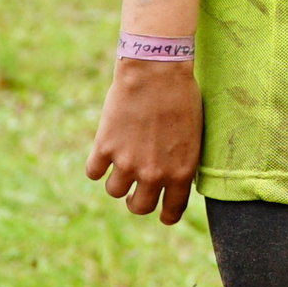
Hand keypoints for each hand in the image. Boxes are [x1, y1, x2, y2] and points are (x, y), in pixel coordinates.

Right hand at [88, 56, 202, 224]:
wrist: (157, 71)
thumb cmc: (182, 96)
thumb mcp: (194, 134)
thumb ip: (182, 162)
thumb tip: (177, 181)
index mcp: (181, 171)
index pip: (172, 211)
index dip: (166, 215)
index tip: (162, 215)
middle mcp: (154, 173)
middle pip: (138, 207)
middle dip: (137, 201)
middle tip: (137, 190)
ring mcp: (126, 163)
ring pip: (114, 190)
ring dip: (117, 179)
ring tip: (123, 161)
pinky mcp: (104, 148)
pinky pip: (93, 173)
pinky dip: (97, 165)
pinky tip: (104, 151)